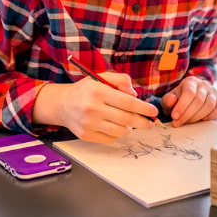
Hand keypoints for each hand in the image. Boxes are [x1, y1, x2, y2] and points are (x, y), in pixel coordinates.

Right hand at [33, 72, 158, 143]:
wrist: (62, 104)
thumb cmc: (87, 90)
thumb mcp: (102, 77)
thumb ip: (121, 80)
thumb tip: (135, 94)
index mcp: (98, 91)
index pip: (128, 103)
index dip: (144, 109)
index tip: (154, 112)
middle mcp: (92, 108)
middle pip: (126, 119)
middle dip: (143, 122)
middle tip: (150, 123)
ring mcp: (88, 124)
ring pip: (120, 131)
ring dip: (129, 128)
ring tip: (127, 122)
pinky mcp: (85, 136)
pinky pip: (110, 139)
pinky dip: (116, 134)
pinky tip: (113, 126)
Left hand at [160, 76, 216, 126]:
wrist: (190, 98)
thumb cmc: (179, 99)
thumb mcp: (170, 99)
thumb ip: (168, 100)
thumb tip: (171, 100)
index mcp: (190, 81)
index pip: (189, 93)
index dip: (182, 106)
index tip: (174, 117)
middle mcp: (203, 84)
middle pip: (199, 100)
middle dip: (188, 114)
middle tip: (178, 123)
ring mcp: (213, 92)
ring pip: (209, 105)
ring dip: (198, 117)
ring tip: (188, 122)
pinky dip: (212, 115)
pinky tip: (202, 119)